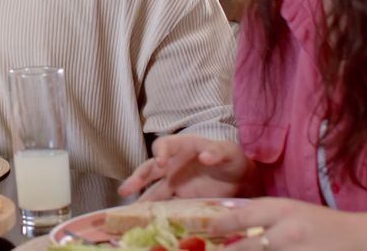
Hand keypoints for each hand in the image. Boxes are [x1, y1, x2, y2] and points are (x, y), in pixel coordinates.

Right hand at [119, 135, 253, 199]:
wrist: (241, 180)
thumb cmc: (231, 159)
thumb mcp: (229, 151)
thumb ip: (217, 151)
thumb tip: (205, 156)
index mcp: (182, 147)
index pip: (164, 145)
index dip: (160, 152)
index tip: (161, 163)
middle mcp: (173, 164)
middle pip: (150, 169)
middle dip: (137, 178)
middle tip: (126, 189)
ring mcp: (175, 183)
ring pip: (153, 190)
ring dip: (142, 199)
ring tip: (130, 210)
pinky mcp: (180, 199)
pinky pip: (166, 205)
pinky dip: (157, 212)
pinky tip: (148, 220)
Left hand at [212, 198, 366, 250]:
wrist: (358, 237)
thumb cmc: (319, 221)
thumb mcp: (290, 209)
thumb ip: (262, 214)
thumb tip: (228, 222)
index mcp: (283, 209)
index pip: (243, 217)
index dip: (222, 225)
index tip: (211, 229)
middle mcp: (288, 231)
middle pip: (247, 247)